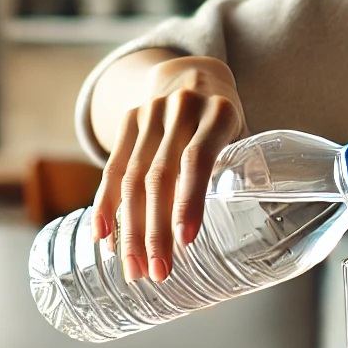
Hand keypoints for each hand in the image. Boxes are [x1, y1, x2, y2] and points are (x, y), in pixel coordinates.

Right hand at [93, 55, 246, 282]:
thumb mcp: (244, 139)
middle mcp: (182, 108)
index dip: (190, 200)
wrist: (193, 74)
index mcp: (219, 113)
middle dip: (154, 230)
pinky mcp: (128, 120)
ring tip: (133, 268)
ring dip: (128, 228)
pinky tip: (103, 237)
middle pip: (160, 176)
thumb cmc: (226, 124)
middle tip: (157, 272)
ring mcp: (150, 112)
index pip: (198, 158)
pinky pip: (112, 168)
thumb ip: (241, 176)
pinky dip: (105, 205)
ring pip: (132, 177)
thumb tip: (243, 244)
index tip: (185, 241)